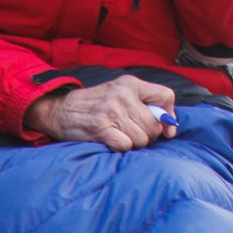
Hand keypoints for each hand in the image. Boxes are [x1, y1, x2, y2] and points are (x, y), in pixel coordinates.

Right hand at [24, 75, 177, 150]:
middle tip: (136, 134)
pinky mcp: (101, 129)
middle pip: (155, 124)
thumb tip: (170, 129)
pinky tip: (113, 142)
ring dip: (135, 143)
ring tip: (122, 136)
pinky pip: (127, 146)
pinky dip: (122, 148)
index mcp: (131, 84)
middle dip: (149, 135)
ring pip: (142, 138)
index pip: (166, 96)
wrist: (61, 110)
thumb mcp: (120, 93)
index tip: (165, 127)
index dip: (169, 116)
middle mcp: (123, 95)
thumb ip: (146, 104)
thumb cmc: (96, 104)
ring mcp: (111, 112)